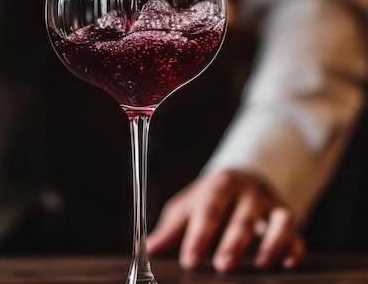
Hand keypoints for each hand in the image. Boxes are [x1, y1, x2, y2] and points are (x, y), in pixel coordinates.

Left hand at [147, 169, 304, 272]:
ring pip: (278, 220)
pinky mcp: (290, 219)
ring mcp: (271, 205)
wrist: (242, 179)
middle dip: (233, 242)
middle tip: (221, 265)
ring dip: (271, 242)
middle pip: (242, 215)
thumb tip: (146, 250)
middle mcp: (248, 192)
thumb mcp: (188, 207)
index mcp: (219, 185)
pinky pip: (298, 232)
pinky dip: (295, 247)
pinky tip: (287, 264)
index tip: (189, 259)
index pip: (208, 209)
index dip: (199, 235)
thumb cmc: (210, 199)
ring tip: (260, 263)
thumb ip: (171, 230)